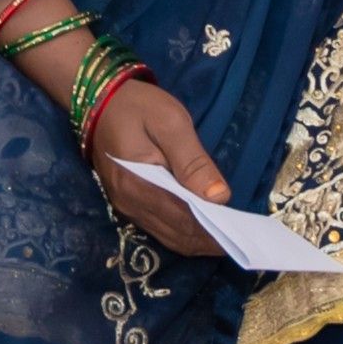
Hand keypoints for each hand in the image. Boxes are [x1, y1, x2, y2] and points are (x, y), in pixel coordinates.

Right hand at [89, 78, 229, 258]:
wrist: (100, 101)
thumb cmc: (138, 107)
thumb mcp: (171, 123)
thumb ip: (193, 161)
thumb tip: (219, 197)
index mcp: (138, 184)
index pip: (182, 219)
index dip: (212, 232)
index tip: (240, 236)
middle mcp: (129, 203)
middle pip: (176, 234)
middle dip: (208, 242)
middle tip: (241, 240)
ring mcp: (127, 205)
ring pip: (168, 236)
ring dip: (198, 241)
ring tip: (229, 238)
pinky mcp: (129, 202)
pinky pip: (160, 227)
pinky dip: (184, 232)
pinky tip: (204, 228)